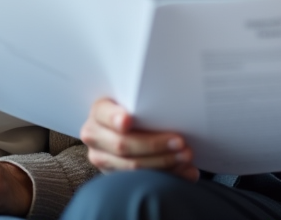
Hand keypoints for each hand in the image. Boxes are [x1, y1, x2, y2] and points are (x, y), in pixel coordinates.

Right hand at [79, 97, 198, 180]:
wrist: (122, 127)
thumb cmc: (135, 108)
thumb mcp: (133, 100)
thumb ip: (144, 102)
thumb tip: (168, 104)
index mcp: (99, 111)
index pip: (104, 114)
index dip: (115, 118)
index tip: (128, 121)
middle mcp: (94, 135)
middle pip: (122, 145)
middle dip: (154, 145)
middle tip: (179, 142)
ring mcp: (102, 158)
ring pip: (132, 166)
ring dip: (164, 163)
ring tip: (185, 157)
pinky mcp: (114, 175)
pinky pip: (140, 180)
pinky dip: (167, 175)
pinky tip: (185, 171)